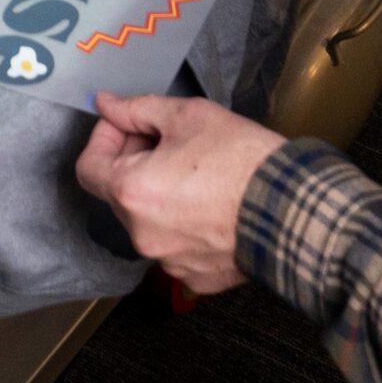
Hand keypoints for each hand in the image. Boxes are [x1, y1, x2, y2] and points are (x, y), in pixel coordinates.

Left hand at [75, 92, 280, 294]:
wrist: (294, 211)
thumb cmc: (241, 160)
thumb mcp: (187, 116)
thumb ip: (137, 109)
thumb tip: (106, 104)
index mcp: (131, 193)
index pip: (87, 167)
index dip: (104, 139)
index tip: (129, 125)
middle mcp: (142, 235)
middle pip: (119, 193)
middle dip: (135, 162)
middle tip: (171, 141)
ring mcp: (168, 262)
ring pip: (148, 220)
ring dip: (160, 194)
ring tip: (198, 173)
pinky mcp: (196, 278)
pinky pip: (175, 245)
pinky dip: (184, 224)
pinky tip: (212, 205)